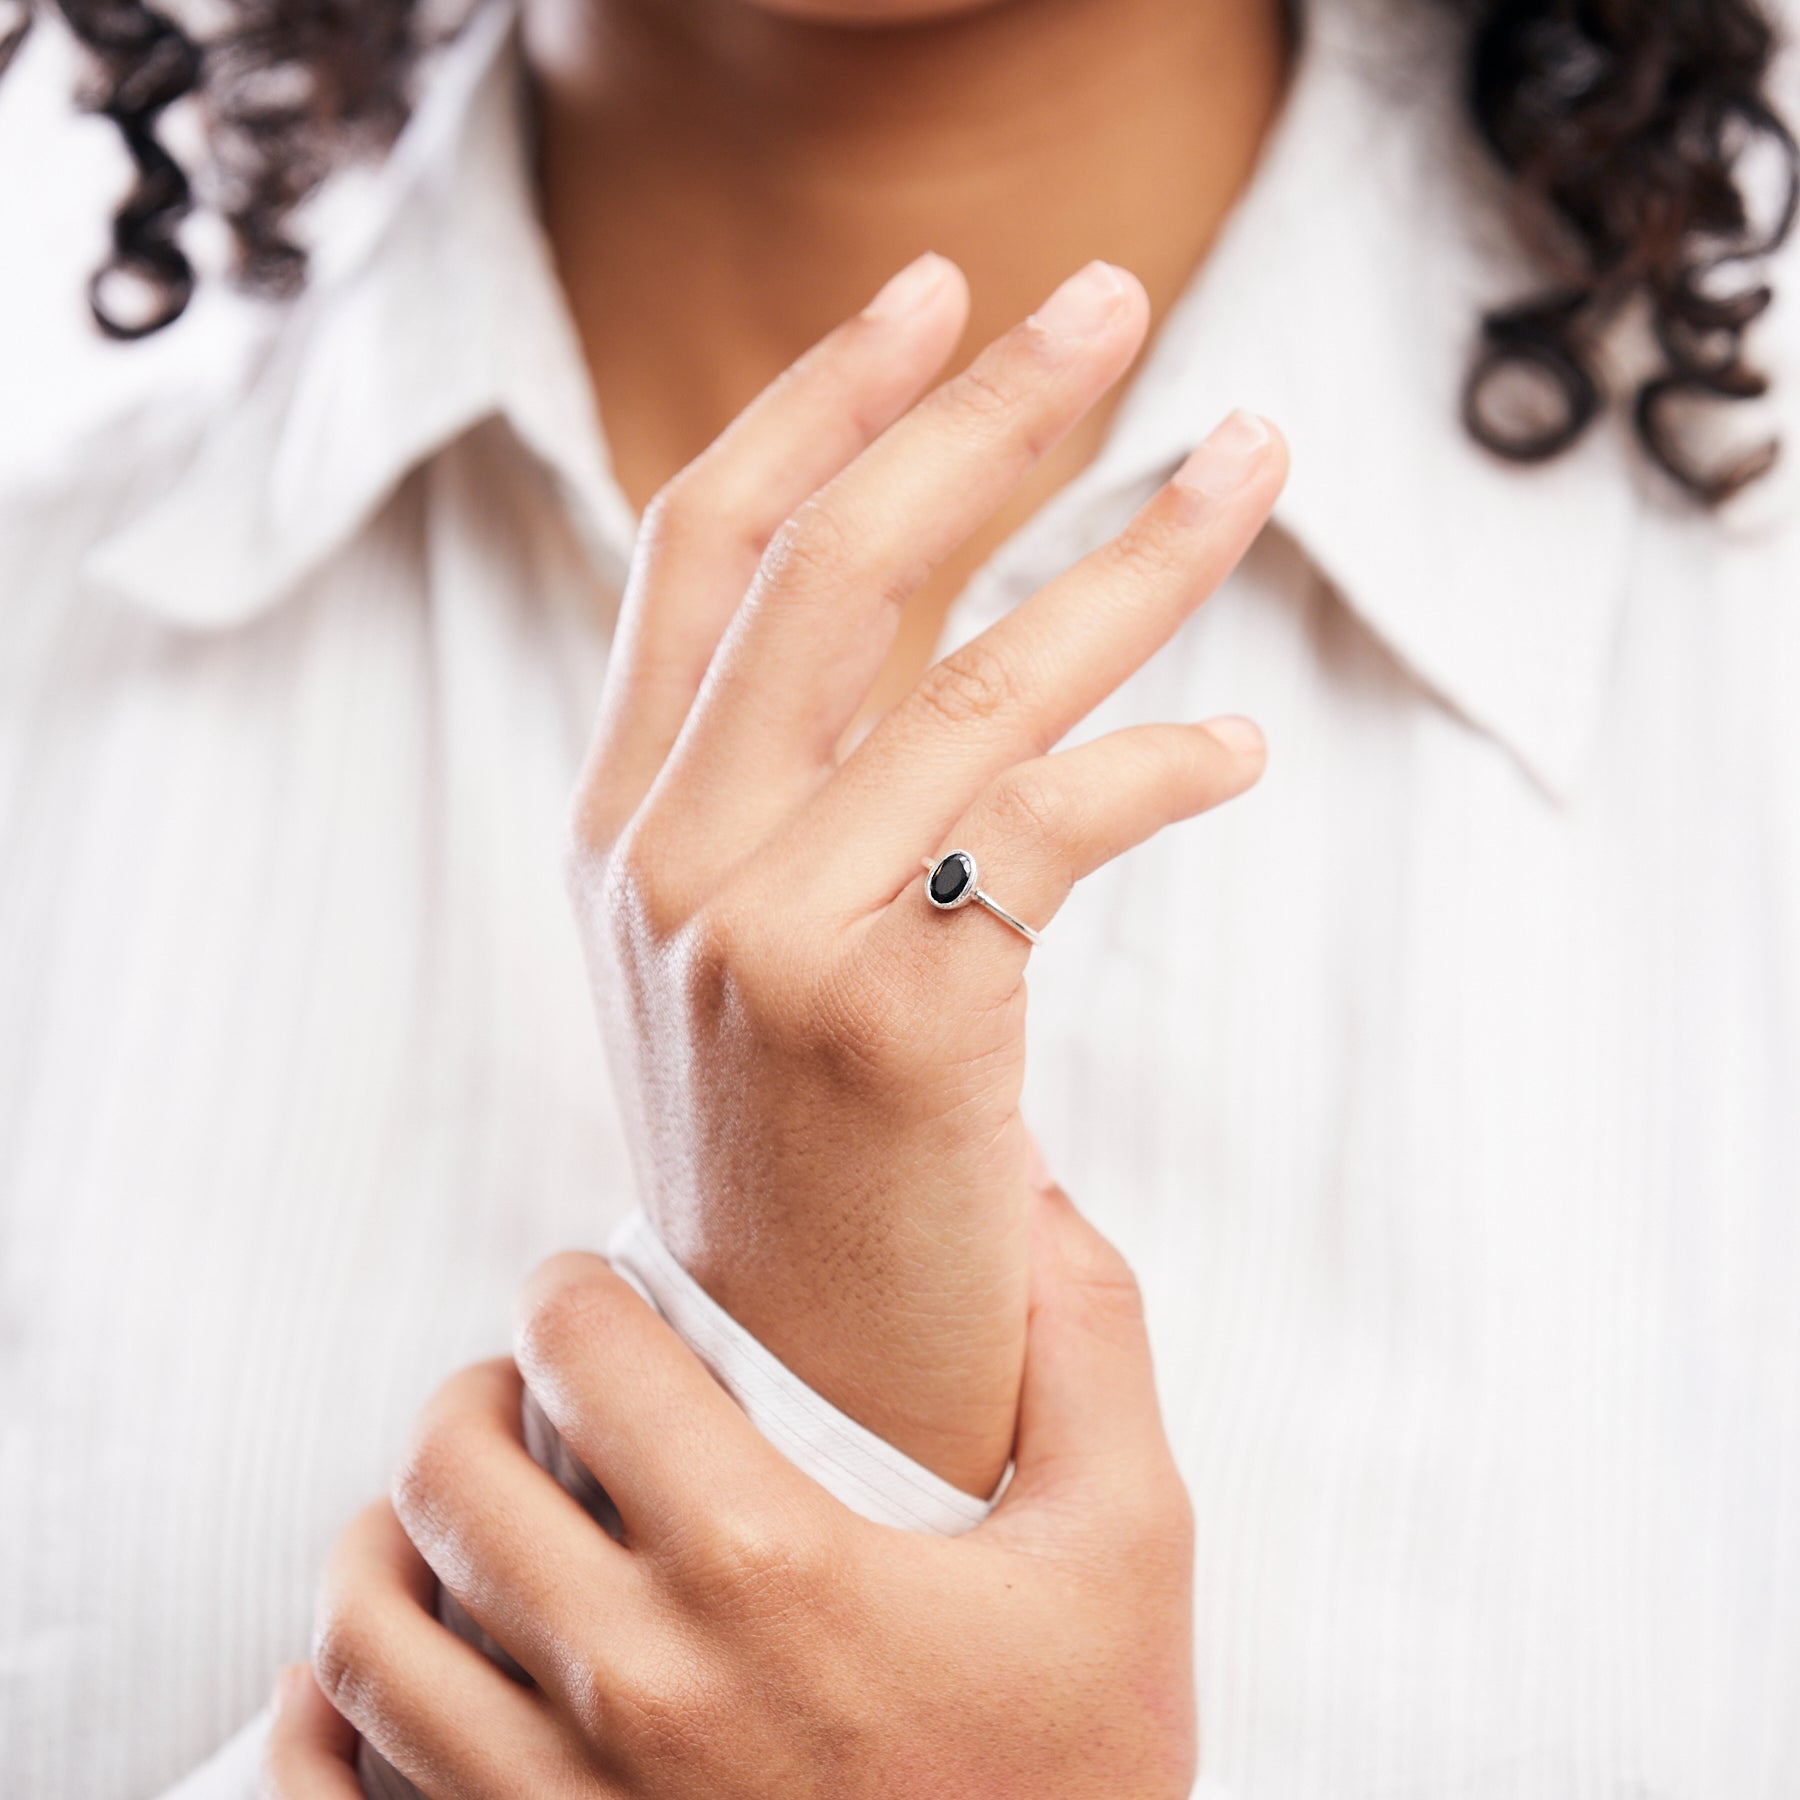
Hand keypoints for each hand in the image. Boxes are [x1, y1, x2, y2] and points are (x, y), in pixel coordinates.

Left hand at [292, 1174, 1195, 1798]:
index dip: (573, 1295)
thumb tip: (1026, 1170)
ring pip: (369, 1624)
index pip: (581, 1354)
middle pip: (450, 1469)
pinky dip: (320, 1715)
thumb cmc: (1082, 1772)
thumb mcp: (1130, 1543)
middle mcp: (638, 1688)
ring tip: (458, 1506)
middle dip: (477, 1394)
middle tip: (527, 1390)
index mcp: (770, 1566)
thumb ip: (1088, 1335)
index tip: (591, 1293)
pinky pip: (341, 1792)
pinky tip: (377, 1664)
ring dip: (392, 1530)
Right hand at [570, 250, 1284, 1492]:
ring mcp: (765, 936)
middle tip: (1113, 295)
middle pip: (834, 565)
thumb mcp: (732, 954)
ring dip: (1137, 551)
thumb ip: (771, 791)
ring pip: (975, 677)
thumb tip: (926, 630)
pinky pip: (1052, 826)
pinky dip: (1163, 767)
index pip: (698, 550)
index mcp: (620, 827)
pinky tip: (1233, 752)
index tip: (931, 298)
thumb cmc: (792, 1152)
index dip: (816, 403)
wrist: (795, 1382)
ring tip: (1251, 455)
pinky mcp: (893, 1020)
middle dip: (984, 409)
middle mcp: (669, 863)